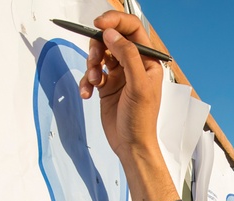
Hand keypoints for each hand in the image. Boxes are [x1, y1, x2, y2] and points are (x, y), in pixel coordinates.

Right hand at [78, 11, 176, 200]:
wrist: (131, 146)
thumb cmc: (141, 120)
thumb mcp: (138, 86)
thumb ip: (127, 56)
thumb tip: (112, 35)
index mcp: (148, 61)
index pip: (132, 29)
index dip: (115, 22)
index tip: (98, 25)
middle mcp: (133, 64)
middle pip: (111, 40)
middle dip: (98, 47)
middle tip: (94, 60)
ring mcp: (119, 75)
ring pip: (99, 55)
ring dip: (91, 65)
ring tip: (94, 81)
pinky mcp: (106, 86)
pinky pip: (92, 74)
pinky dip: (86, 81)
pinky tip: (87, 93)